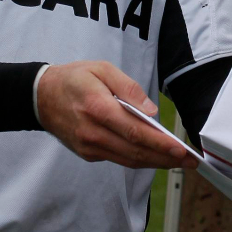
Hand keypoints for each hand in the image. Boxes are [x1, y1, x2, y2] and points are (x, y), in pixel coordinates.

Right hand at [36, 61, 195, 170]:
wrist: (40, 97)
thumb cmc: (73, 79)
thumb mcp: (101, 68)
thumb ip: (128, 88)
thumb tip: (151, 111)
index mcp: (97, 108)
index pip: (135, 132)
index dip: (160, 144)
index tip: (181, 150)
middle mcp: (93, 132)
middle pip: (135, 152)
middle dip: (166, 158)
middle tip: (191, 161)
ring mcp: (89, 146)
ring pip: (129, 160)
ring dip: (156, 163)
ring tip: (179, 162)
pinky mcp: (88, 153)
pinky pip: (119, 159)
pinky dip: (139, 159)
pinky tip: (155, 157)